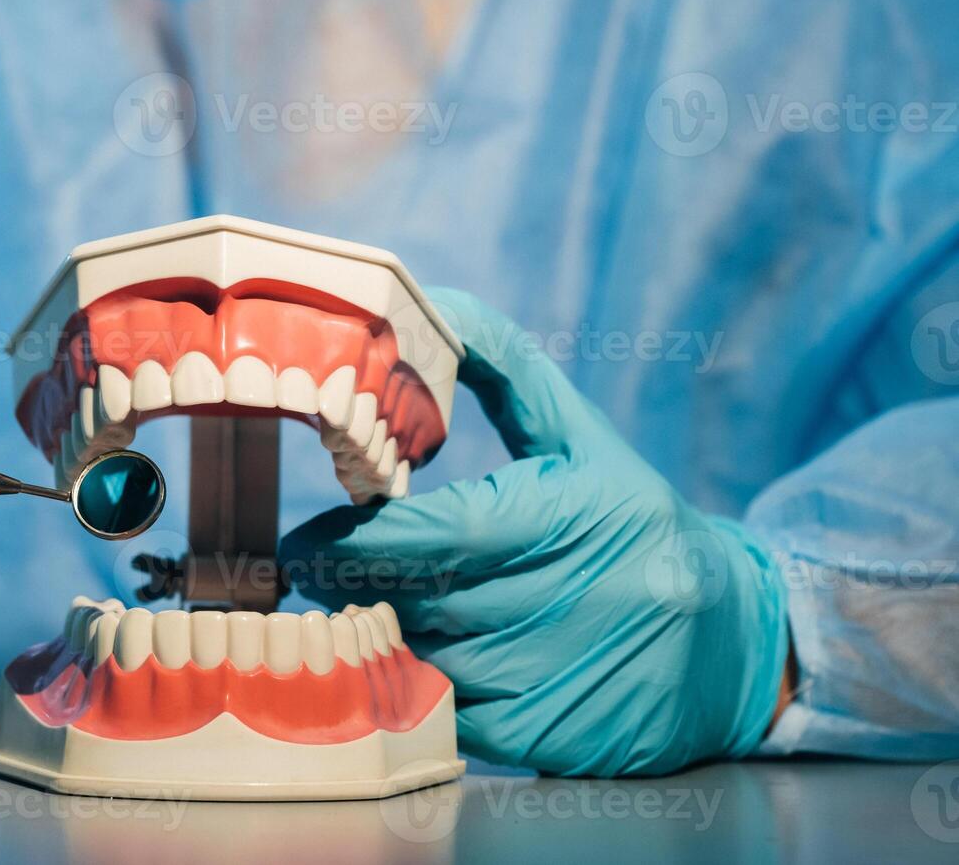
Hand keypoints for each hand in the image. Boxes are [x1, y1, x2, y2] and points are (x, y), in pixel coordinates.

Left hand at [281, 288, 787, 775]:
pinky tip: (410, 659)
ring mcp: (566, 677)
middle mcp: (578, 600)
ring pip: (427, 659)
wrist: (738, 642)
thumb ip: (511, 372)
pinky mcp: (555, 739)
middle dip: (352, 586)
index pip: (441, 535)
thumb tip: (440, 308)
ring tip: (359, 608)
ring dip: (381, 635)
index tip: (308, 536)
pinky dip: (418, 687)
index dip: (359, 539)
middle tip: (311, 570)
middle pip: (422, 599)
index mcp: (581, 516)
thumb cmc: (638, 524)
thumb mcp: (587, 440)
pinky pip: (452, 715)